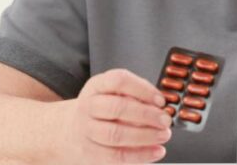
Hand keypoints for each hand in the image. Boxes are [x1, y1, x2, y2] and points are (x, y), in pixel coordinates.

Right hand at [58, 68, 172, 163]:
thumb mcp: (113, 93)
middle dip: (146, 114)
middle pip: (117, 108)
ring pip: (116, 134)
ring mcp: (87, 130)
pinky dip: (140, 155)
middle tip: (165, 120)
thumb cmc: (101, 110)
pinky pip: (116, 156)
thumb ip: (136, 95)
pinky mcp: (90, 152)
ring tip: (164, 135)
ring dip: (145, 136)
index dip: (143, 89)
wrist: (71, 130)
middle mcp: (89, 106)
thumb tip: (161, 106)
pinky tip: (156, 151)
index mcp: (97, 86)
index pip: (119, 80)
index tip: (161, 100)